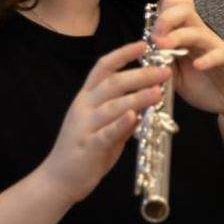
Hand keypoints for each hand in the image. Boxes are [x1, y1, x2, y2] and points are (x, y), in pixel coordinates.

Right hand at [37, 41, 167, 204]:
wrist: (59, 178)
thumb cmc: (84, 149)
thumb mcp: (103, 125)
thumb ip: (122, 112)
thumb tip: (146, 99)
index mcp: (86, 98)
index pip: (103, 67)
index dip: (123, 54)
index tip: (144, 45)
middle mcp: (83, 107)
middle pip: (113, 83)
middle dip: (141, 75)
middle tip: (164, 72)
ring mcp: (84, 126)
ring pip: (112, 106)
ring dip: (137, 97)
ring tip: (158, 92)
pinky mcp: (88, 146)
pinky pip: (106, 133)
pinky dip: (121, 124)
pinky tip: (134, 116)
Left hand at [150, 0, 223, 118]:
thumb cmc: (207, 85)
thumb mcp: (177, 78)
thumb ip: (162, 66)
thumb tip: (143, 57)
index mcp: (185, 37)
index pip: (173, 10)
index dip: (159, 16)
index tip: (149, 35)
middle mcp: (199, 37)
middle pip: (183, 11)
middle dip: (165, 19)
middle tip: (155, 38)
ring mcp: (214, 47)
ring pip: (196, 31)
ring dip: (178, 36)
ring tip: (164, 46)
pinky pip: (218, 54)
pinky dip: (207, 59)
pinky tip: (198, 66)